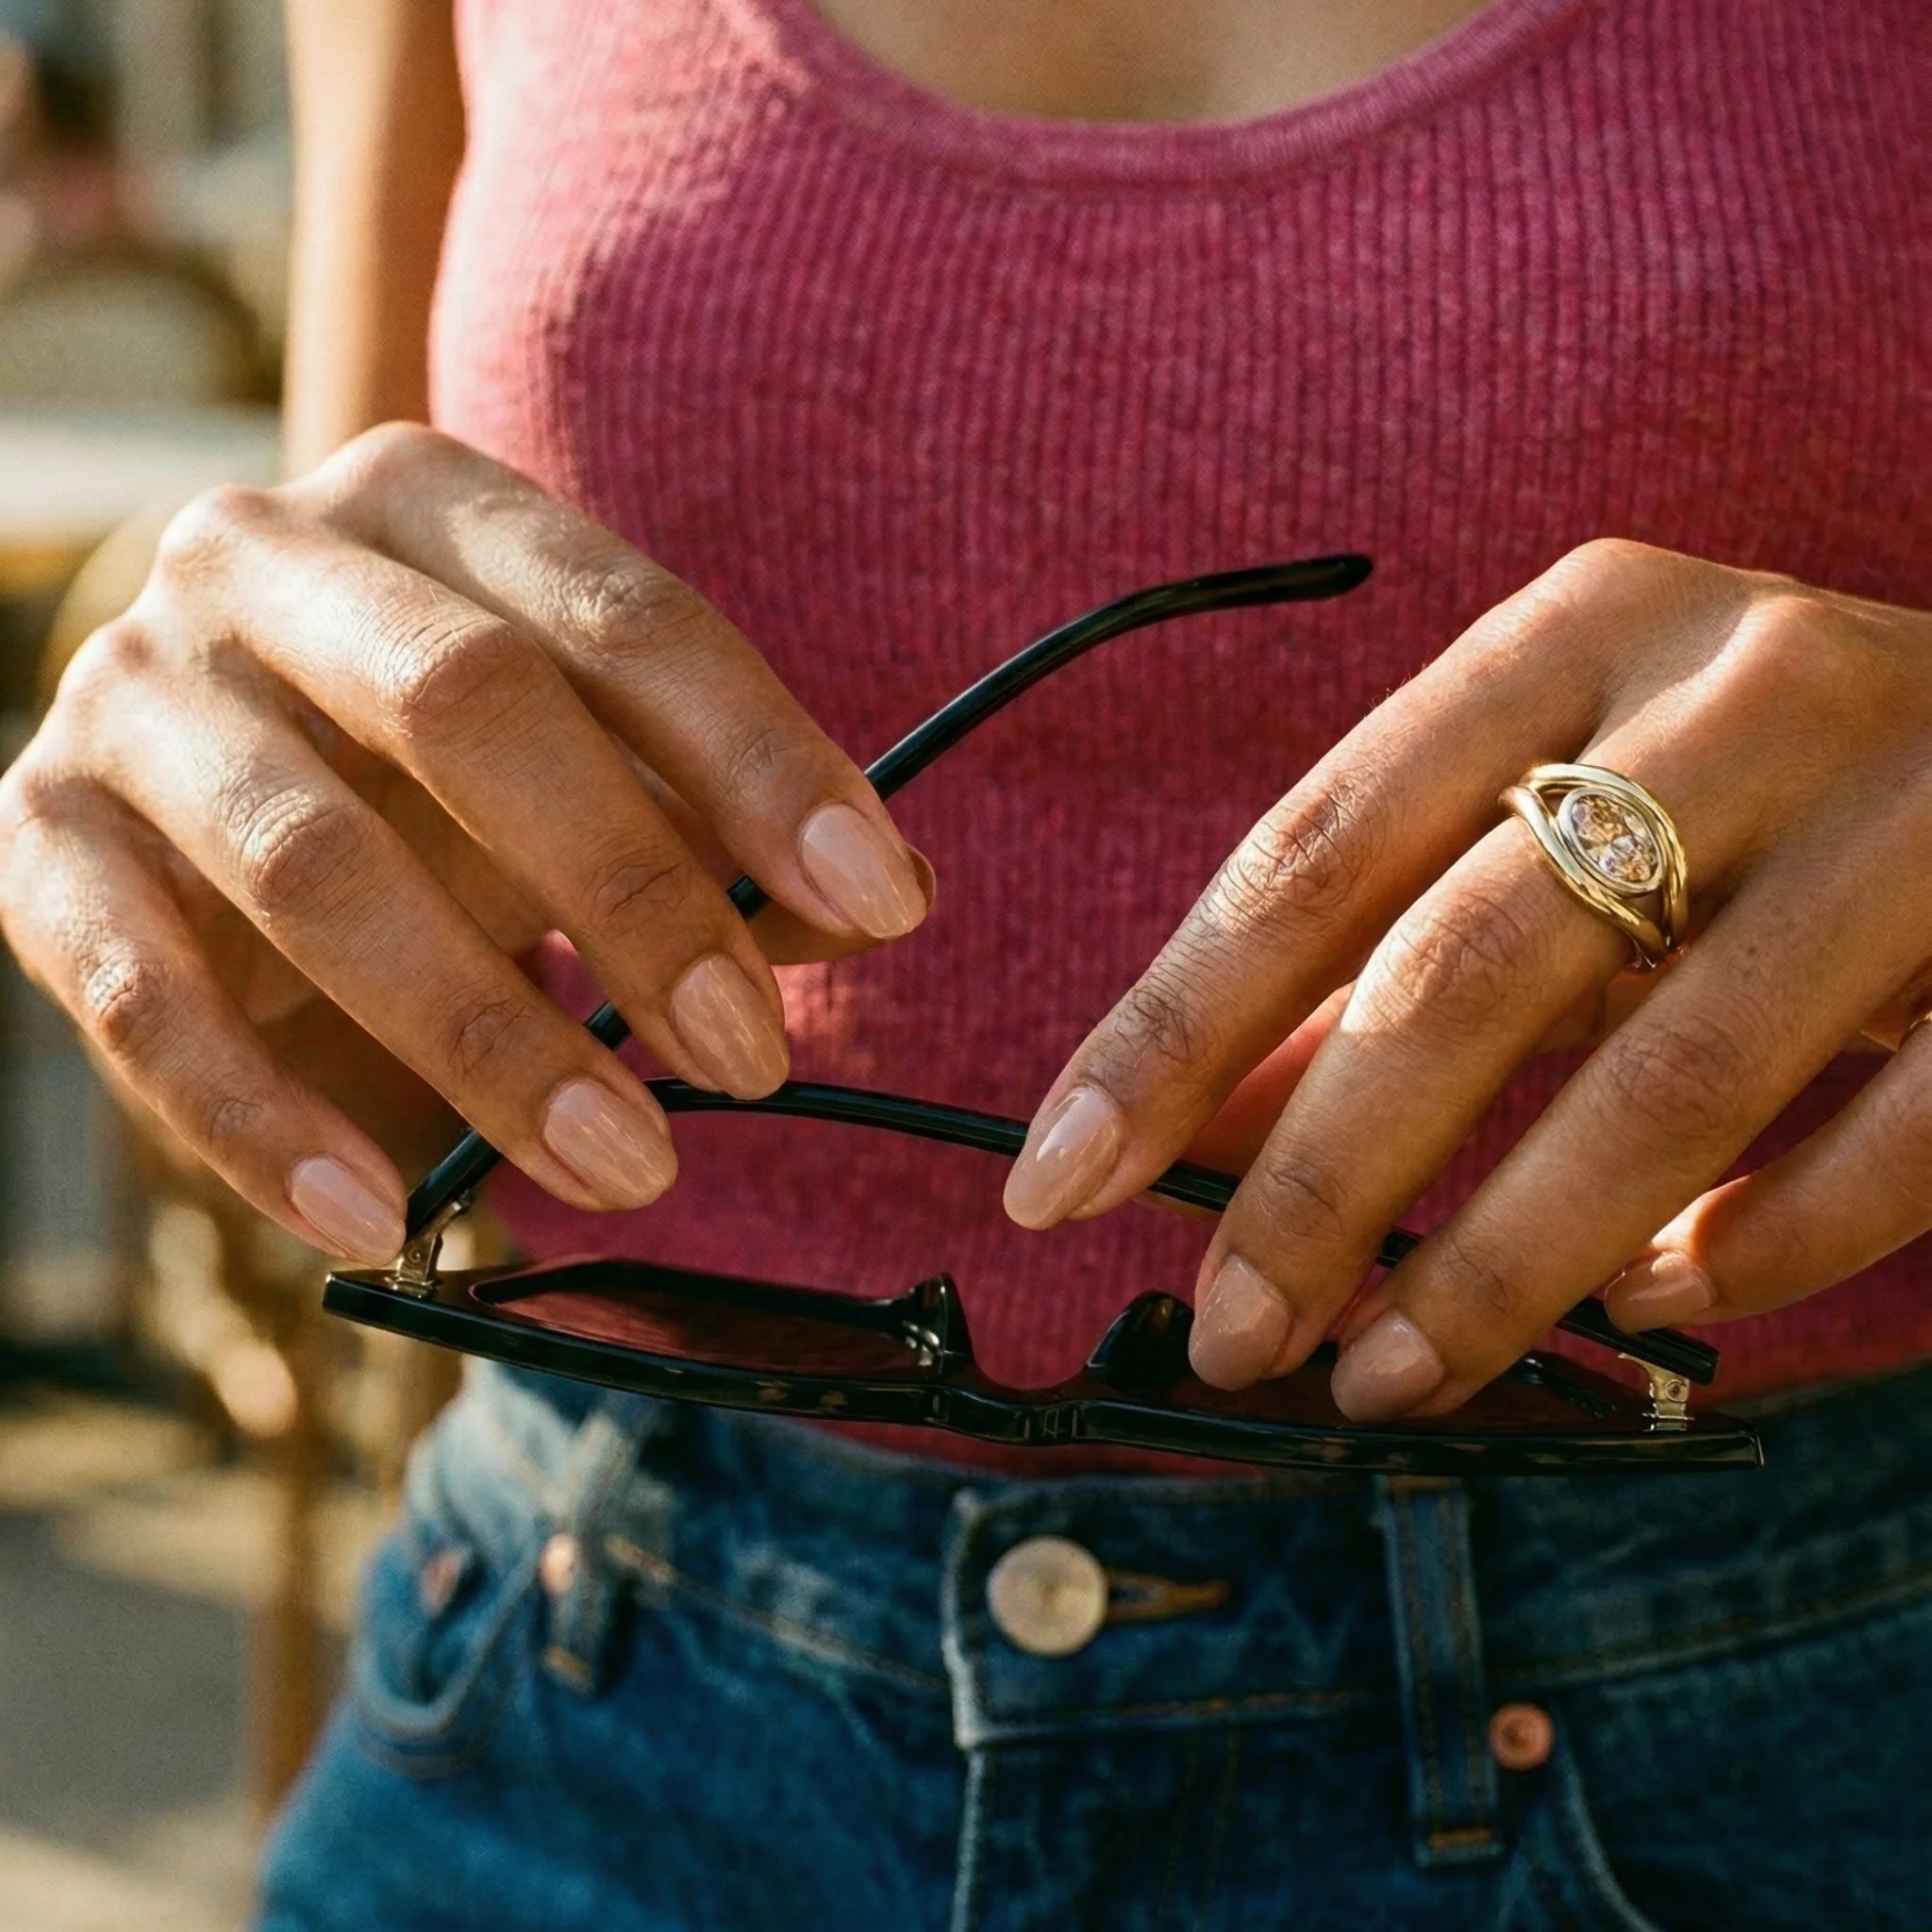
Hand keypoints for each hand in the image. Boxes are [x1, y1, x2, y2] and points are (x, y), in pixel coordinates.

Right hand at [0, 425, 929, 1263]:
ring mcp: (134, 697)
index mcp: (430, 504)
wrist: (208, 770)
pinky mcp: (39, 845)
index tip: (883, 902)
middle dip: (632, 894)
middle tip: (750, 1059)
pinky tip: (386, 1219)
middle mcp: (260, 560)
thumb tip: (869, 907)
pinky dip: (271, 1126)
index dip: (763, 761)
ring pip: (315, 863)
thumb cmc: (444, 772)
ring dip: (487, 1035)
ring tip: (630, 1164)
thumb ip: (719, 823)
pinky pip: (147, 999)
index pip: (625, 616)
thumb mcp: (592, 767)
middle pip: (467, 708)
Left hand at [1001, 539, 1931, 1417]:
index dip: (1173, 1028)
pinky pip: (1891, 1132)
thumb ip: (1394, 958)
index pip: (1313, 850)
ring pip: (1667, 1075)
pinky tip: (1659, 1307)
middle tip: (1231, 1337)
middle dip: (1321, 1181)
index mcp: (1576, 635)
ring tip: (1391, 1377)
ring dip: (1503, 1263)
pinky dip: (1758, 1247)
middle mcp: (1736, 686)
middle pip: (1464, 967)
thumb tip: (1197, 1133)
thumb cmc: (1765, 795)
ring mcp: (1914, 801)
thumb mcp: (1570, 827)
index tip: (1058, 1176)